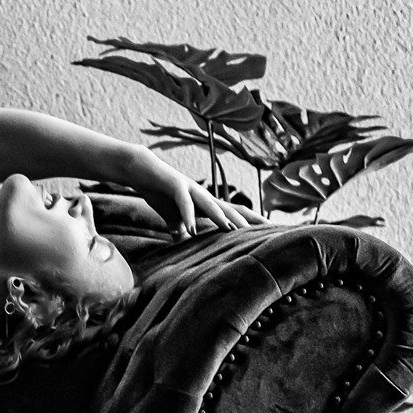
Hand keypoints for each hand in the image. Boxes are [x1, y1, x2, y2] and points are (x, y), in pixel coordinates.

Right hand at [131, 151, 265, 237]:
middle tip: (267, 230)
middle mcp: (204, 196)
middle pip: (231, 209)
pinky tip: (191, 230)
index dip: (252, 223)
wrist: (142, 171)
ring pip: (211, 204)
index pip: (234, 214)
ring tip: (233, 230)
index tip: (270, 233)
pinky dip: (188, 216)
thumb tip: (183, 241)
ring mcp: (191, 190)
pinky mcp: (175, 186)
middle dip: (248, 220)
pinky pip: (184, 203)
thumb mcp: (171, 217)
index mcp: (206, 204)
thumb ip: (180, 229)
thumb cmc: (159, 193)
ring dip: (222, 217)